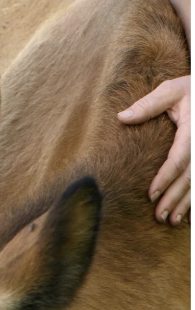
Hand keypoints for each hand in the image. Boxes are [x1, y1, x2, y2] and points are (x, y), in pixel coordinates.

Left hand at [118, 75, 190, 224]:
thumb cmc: (191, 89)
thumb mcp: (171, 90)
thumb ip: (148, 105)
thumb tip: (122, 117)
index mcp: (194, 130)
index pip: (179, 158)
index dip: (165, 177)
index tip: (151, 194)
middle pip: (190, 177)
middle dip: (175, 198)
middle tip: (160, 217)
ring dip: (186, 203)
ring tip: (172, 221)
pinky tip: (188, 214)